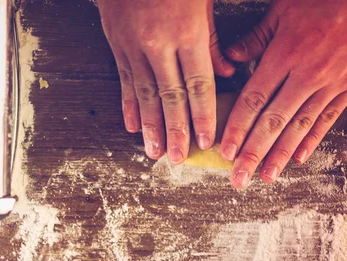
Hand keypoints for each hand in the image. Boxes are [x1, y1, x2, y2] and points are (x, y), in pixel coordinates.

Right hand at [97, 0, 235, 163]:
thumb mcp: (202, 3)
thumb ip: (213, 41)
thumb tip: (228, 73)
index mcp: (186, 32)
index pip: (198, 84)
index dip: (203, 115)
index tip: (207, 140)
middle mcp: (158, 44)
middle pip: (170, 97)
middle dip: (176, 130)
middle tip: (179, 158)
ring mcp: (134, 47)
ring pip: (144, 95)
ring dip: (150, 127)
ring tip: (155, 152)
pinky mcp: (118, 46)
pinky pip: (125, 81)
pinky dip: (129, 105)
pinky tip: (131, 126)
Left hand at [220, 0, 346, 187]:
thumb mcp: (282, 11)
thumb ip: (255, 38)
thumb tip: (230, 58)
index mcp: (284, 55)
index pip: (253, 101)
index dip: (237, 128)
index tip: (225, 151)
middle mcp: (306, 75)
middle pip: (273, 122)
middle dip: (253, 153)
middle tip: (238, 178)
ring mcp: (331, 83)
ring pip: (300, 126)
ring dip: (280, 155)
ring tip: (266, 177)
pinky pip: (328, 118)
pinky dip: (312, 139)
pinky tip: (298, 158)